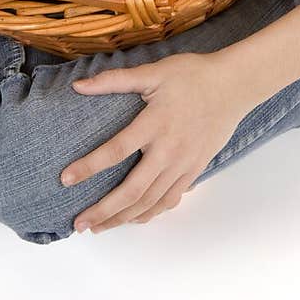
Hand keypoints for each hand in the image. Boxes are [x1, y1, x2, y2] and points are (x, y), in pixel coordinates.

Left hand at [62, 52, 246, 231]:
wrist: (234, 86)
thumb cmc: (192, 75)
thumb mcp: (153, 71)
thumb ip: (115, 80)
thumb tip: (78, 85)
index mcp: (154, 124)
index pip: (116, 150)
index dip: (89, 167)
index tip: (66, 180)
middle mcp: (168, 150)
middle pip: (132, 190)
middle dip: (104, 210)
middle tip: (79, 223)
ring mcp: (184, 164)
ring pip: (151, 201)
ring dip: (123, 218)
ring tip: (99, 227)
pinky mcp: (195, 170)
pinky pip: (170, 199)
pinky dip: (150, 213)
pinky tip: (134, 218)